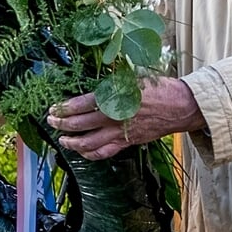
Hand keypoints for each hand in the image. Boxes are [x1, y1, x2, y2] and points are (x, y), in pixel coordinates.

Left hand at [47, 77, 204, 160]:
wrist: (180, 106)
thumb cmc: (158, 88)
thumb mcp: (133, 77)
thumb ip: (112, 82)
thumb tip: (92, 82)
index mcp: (115, 98)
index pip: (81, 105)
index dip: (64, 108)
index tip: (54, 107)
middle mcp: (115, 117)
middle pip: (80, 125)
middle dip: (61, 123)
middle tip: (51, 121)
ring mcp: (120, 133)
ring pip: (89, 143)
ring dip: (71, 142)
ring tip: (62, 139)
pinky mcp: (126, 143)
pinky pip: (103, 153)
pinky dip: (89, 154)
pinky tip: (81, 151)